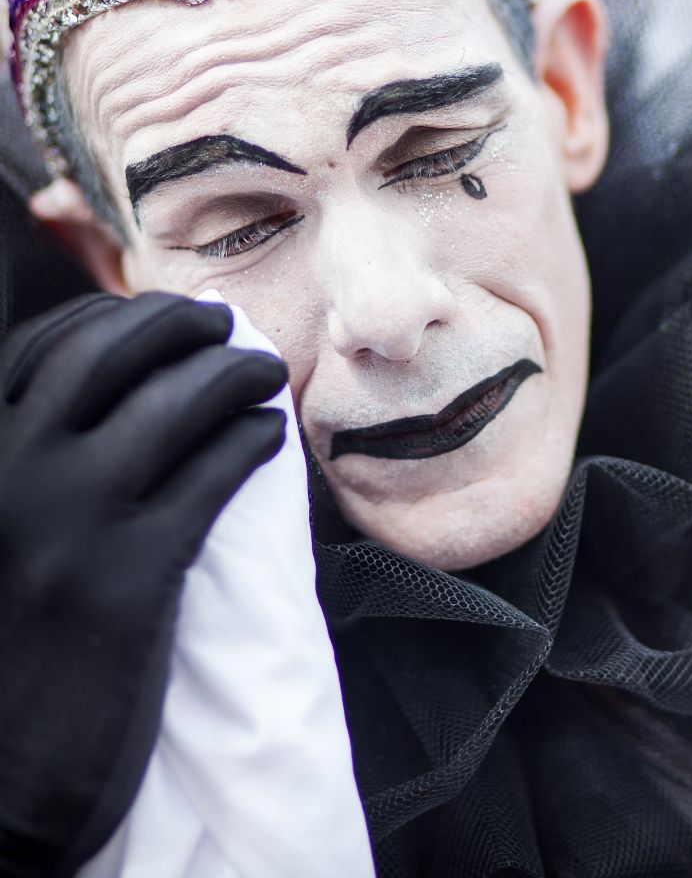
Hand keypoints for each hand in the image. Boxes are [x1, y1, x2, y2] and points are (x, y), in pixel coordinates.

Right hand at [0, 292, 286, 876]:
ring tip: (263, 375)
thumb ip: (33, 456)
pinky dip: (249, 440)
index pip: (48, 344)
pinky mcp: (128, 578)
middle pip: (110, 352)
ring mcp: (68, 522)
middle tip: (225, 328)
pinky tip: (266, 436)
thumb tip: (123, 384)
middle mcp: (11, 472)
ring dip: (232, 373)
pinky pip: (209, 476)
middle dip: (178, 325)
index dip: (117, 318)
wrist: (5, 771)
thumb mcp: (4, 524)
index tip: (166, 322)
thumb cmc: (13, 637)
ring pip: (171, 404)